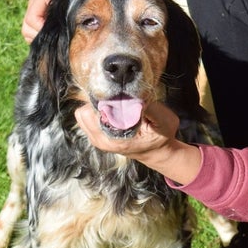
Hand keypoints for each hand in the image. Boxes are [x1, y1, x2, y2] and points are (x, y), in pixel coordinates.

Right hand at [20, 0, 128, 42]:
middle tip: (57, 41)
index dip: (41, 30)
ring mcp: (36, 13)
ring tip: (57, 41)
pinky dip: (43, 39)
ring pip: (28, 33)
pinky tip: (57, 39)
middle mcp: (34, 6)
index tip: (57, 34)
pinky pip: (35, 34)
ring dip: (40, 39)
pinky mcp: (41, 19)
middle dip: (39, 37)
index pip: (31, 19)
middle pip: (26, 28)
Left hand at [74, 102, 201, 184]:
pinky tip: (113, 110)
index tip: (119, 94)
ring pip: (82, 114)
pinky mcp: (96, 136)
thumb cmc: (161, 136)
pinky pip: (85, 118)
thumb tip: (135, 94)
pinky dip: (96, 111)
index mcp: (115, 139)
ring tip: (116, 105)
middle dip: (100, 101)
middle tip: (118, 99)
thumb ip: (150, 108)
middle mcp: (101, 140)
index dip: (106, 98)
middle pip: (84, 112)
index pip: (97, 112)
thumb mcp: (165, 121)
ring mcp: (96, 139)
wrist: (157, 152)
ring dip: (97, 106)